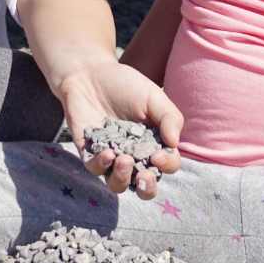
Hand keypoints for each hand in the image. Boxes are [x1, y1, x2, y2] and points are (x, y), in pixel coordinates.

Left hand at [54, 59, 182, 199]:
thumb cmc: (125, 84)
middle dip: (147, 188)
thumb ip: (169, 117)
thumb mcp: (152, 96)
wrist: (89, 74)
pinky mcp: (89, 154)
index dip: (166, 166)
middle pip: (144, 186)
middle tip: (144, 176)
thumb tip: (174, 143)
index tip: (158, 156)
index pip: (167, 165)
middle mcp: (134, 156)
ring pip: (118, 184)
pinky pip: (95, 170)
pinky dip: (101, 165)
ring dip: (123, 179)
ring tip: (123, 161)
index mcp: (154, 144)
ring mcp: (111, 158)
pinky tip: (107, 152)